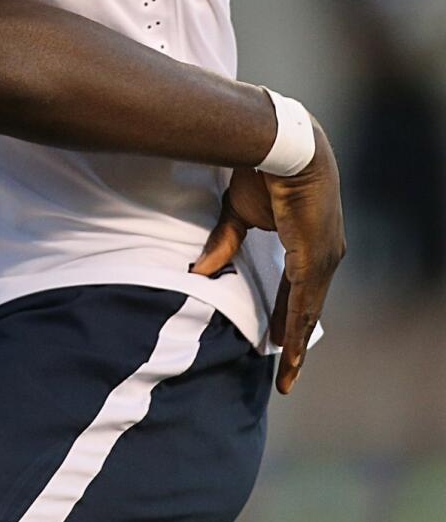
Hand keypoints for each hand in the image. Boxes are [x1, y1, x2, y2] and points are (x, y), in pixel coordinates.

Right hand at [193, 119, 344, 394]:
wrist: (281, 146)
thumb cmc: (261, 169)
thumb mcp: (238, 213)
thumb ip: (224, 243)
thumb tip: (199, 272)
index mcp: (306, 239)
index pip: (297, 285)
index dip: (286, 312)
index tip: (276, 336)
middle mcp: (322, 253)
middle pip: (307, 305)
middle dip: (294, 336)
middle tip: (286, 368)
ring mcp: (322, 258)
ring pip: (307, 310)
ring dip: (296, 344)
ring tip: (288, 374)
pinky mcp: (313, 259)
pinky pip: (303, 303)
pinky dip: (295, 329)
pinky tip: (288, 350)